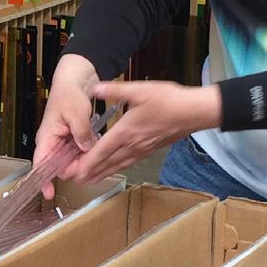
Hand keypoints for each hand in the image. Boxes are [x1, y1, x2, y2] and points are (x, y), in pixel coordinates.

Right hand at [33, 53, 99, 199]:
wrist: (74, 82)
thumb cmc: (68, 94)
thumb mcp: (77, 113)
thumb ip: (81, 133)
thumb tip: (86, 149)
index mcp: (47, 137)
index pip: (40, 164)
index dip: (43, 180)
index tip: (48, 193)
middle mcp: (52, 142)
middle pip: (58, 166)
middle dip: (72, 170)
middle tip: (87, 167)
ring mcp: (62, 142)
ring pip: (69, 161)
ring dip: (80, 161)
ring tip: (92, 157)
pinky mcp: (71, 139)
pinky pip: (77, 153)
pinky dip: (85, 153)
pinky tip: (94, 150)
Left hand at [66, 80, 222, 183]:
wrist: (194, 113)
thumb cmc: (169, 101)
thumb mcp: (140, 90)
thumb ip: (115, 90)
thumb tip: (95, 87)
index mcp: (126, 132)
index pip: (101, 151)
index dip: (86, 163)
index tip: (73, 172)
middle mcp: (132, 145)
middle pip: (107, 164)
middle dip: (89, 173)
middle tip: (73, 179)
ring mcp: (142, 150)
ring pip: (117, 166)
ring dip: (101, 173)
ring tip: (88, 180)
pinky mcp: (149, 150)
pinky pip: (128, 163)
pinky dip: (115, 168)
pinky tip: (112, 168)